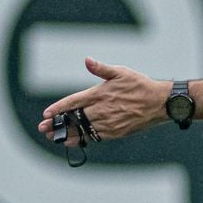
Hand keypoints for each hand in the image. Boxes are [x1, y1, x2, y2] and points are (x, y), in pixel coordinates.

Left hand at [38, 57, 167, 143]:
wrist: (159, 103)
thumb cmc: (140, 85)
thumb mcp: (121, 72)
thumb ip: (101, 68)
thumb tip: (87, 60)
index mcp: (100, 94)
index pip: (74, 102)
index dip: (58, 108)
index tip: (46, 114)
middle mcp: (102, 110)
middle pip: (74, 119)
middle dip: (57, 124)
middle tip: (43, 129)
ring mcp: (108, 123)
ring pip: (82, 130)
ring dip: (66, 134)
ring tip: (53, 137)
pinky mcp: (115, 132)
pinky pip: (94, 137)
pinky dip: (81, 140)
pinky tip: (72, 142)